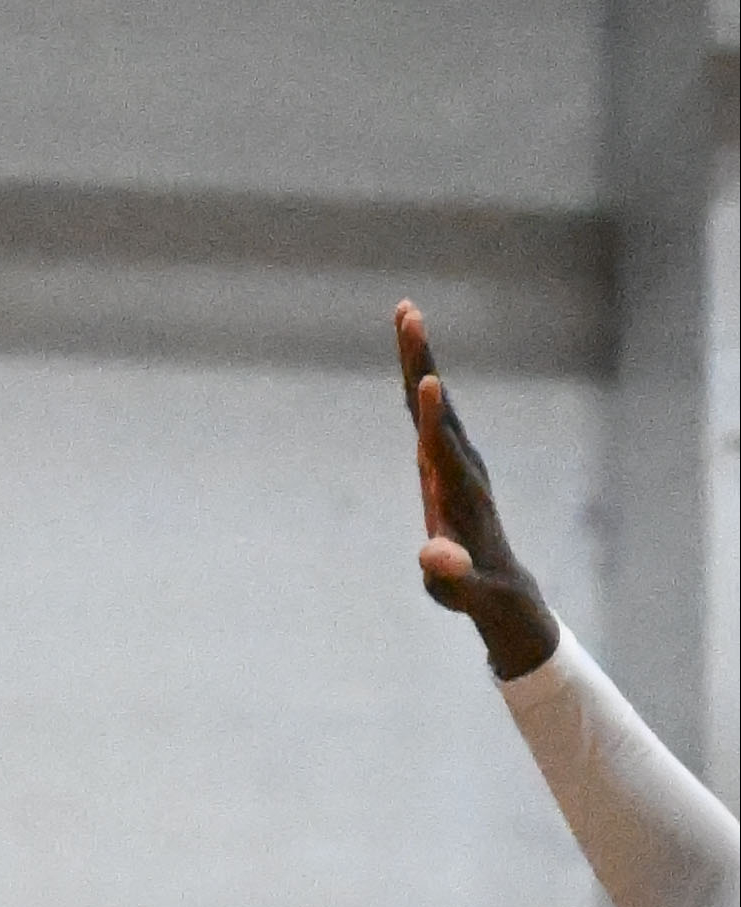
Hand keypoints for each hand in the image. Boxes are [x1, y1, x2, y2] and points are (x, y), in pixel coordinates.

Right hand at [396, 302, 556, 682]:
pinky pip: (430, 412)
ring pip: (435, 400)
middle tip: (408, 314)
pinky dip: (418, 380)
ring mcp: (456, 459)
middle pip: (439, 406)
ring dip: (419, 357)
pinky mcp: (447, 461)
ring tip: (405, 314)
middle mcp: (462, 465)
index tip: (428, 382)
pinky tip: (411, 359)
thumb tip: (435, 558)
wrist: (501, 585)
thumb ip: (451, 573)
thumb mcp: (462, 592)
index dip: (435, 419)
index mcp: (462, 493)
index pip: (445, 450)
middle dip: (422, 361)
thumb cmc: (477, 591)